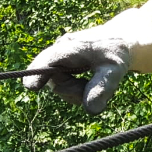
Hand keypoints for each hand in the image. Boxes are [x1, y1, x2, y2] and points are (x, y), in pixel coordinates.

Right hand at [22, 8, 151, 113]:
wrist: (120, 41)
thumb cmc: (117, 52)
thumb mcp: (115, 70)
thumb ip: (103, 87)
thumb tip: (91, 110)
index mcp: (69, 47)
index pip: (48, 61)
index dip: (37, 73)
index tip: (31, 87)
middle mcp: (59, 50)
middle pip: (54, 80)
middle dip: (73, 91)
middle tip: (93, 89)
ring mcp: (59, 58)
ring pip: (58, 84)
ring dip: (76, 91)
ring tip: (95, 80)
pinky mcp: (61, 65)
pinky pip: (63, 84)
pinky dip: (77, 88)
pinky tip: (89, 82)